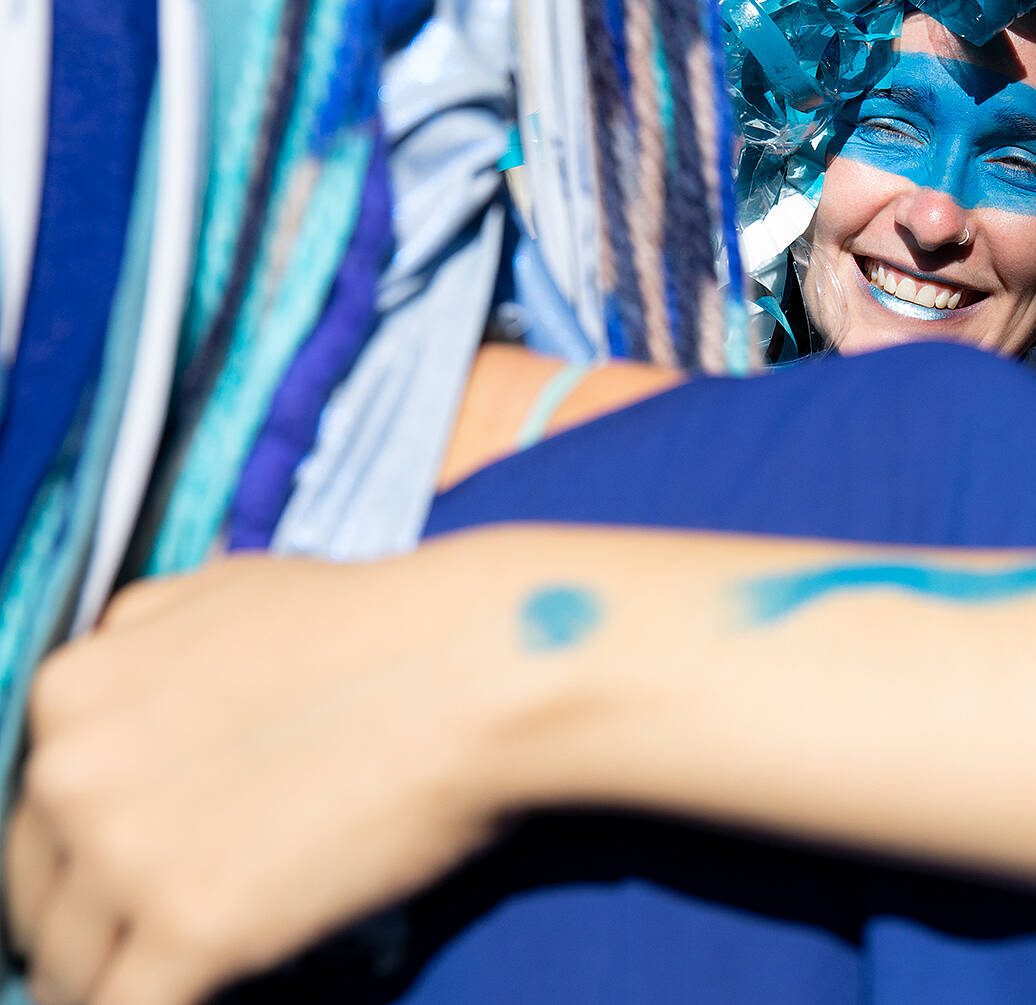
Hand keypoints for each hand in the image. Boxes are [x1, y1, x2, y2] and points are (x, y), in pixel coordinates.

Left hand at [4, 549, 520, 1004]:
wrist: (475, 667)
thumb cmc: (384, 625)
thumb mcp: (231, 588)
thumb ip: (151, 637)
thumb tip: (136, 688)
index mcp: (73, 691)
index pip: (36, 811)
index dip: (85, 850)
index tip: (127, 873)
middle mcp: (72, 771)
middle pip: (38, 895)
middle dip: (94, 920)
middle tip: (161, 927)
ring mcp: (125, 855)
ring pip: (70, 968)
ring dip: (121, 975)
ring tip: (185, 971)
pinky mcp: (190, 928)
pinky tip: (209, 993)